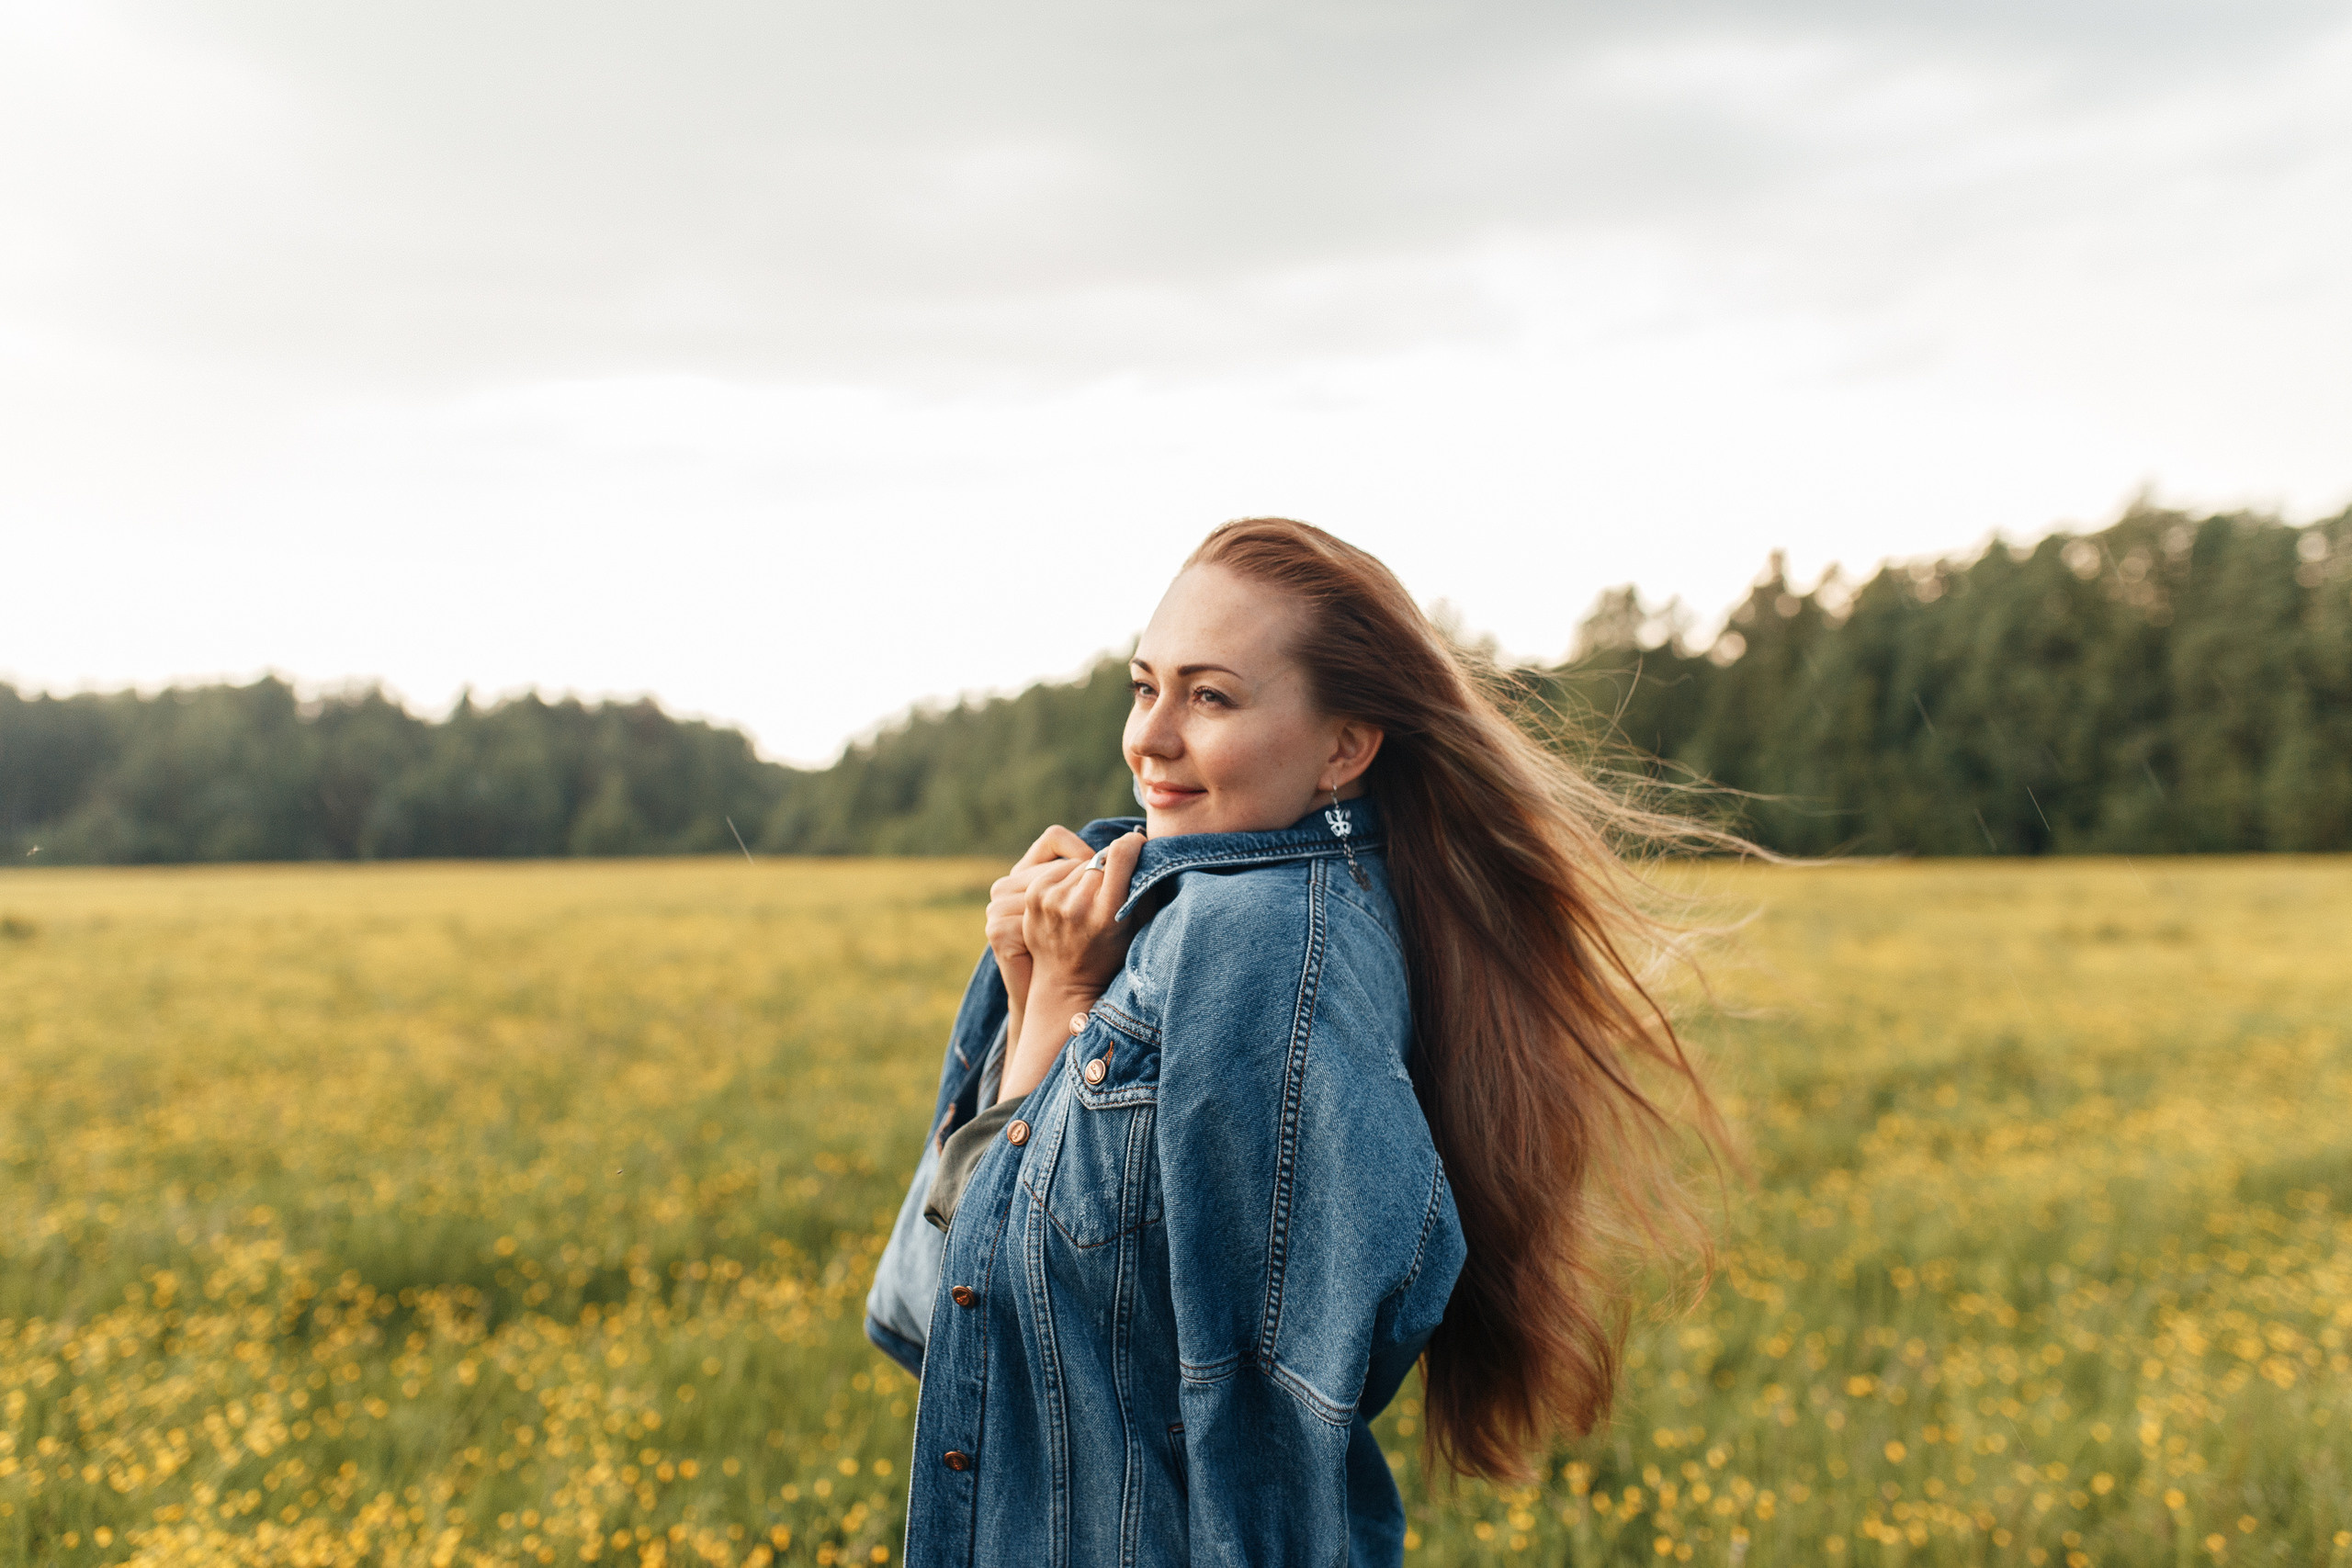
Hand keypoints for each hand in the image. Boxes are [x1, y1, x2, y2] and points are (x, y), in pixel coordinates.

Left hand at [998, 829, 1145, 1101]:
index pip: (1120, 854)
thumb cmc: (1110, 955)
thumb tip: (1141, 846)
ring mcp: (1051, 900)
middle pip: (1100, 859)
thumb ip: (1142, 887)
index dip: (1131, 845)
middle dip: (1109, 865)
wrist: (1065, 983)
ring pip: (1079, 863)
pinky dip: (1068, 876)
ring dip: (1087, 872)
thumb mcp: (1137, 927)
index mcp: (1106, 913)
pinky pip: (1058, 869)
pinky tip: (1072, 897)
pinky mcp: (1034, 895)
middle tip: (1112, 883)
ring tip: (1090, 898)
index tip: (1136, 845)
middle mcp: (1076, 905)